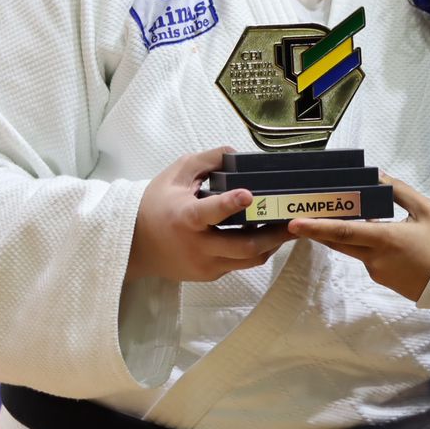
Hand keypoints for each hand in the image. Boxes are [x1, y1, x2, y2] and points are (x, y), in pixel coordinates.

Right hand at [127, 147, 290, 282]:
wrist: (133, 245)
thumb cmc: (156, 204)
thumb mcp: (176, 174)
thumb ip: (207, 160)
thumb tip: (237, 154)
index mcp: (184, 218)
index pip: (209, 212)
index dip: (229, 204)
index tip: (249, 194)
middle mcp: (196, 246)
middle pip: (243, 246)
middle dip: (274, 233)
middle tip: (295, 219)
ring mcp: (205, 265)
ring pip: (248, 260)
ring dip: (272, 244)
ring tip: (291, 228)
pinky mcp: (210, 275)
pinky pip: (240, 264)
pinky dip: (256, 250)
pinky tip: (269, 235)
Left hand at [286, 176, 429, 301]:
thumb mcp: (426, 210)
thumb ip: (400, 192)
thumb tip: (378, 176)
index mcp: (384, 239)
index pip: (343, 232)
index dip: (316, 227)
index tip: (294, 223)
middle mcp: (374, 257)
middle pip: (337, 242)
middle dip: (315, 230)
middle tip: (295, 218)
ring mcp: (375, 271)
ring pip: (352, 248)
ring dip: (342, 234)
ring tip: (336, 214)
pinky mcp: (381, 278)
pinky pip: (366, 257)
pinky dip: (362, 244)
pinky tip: (372, 232)